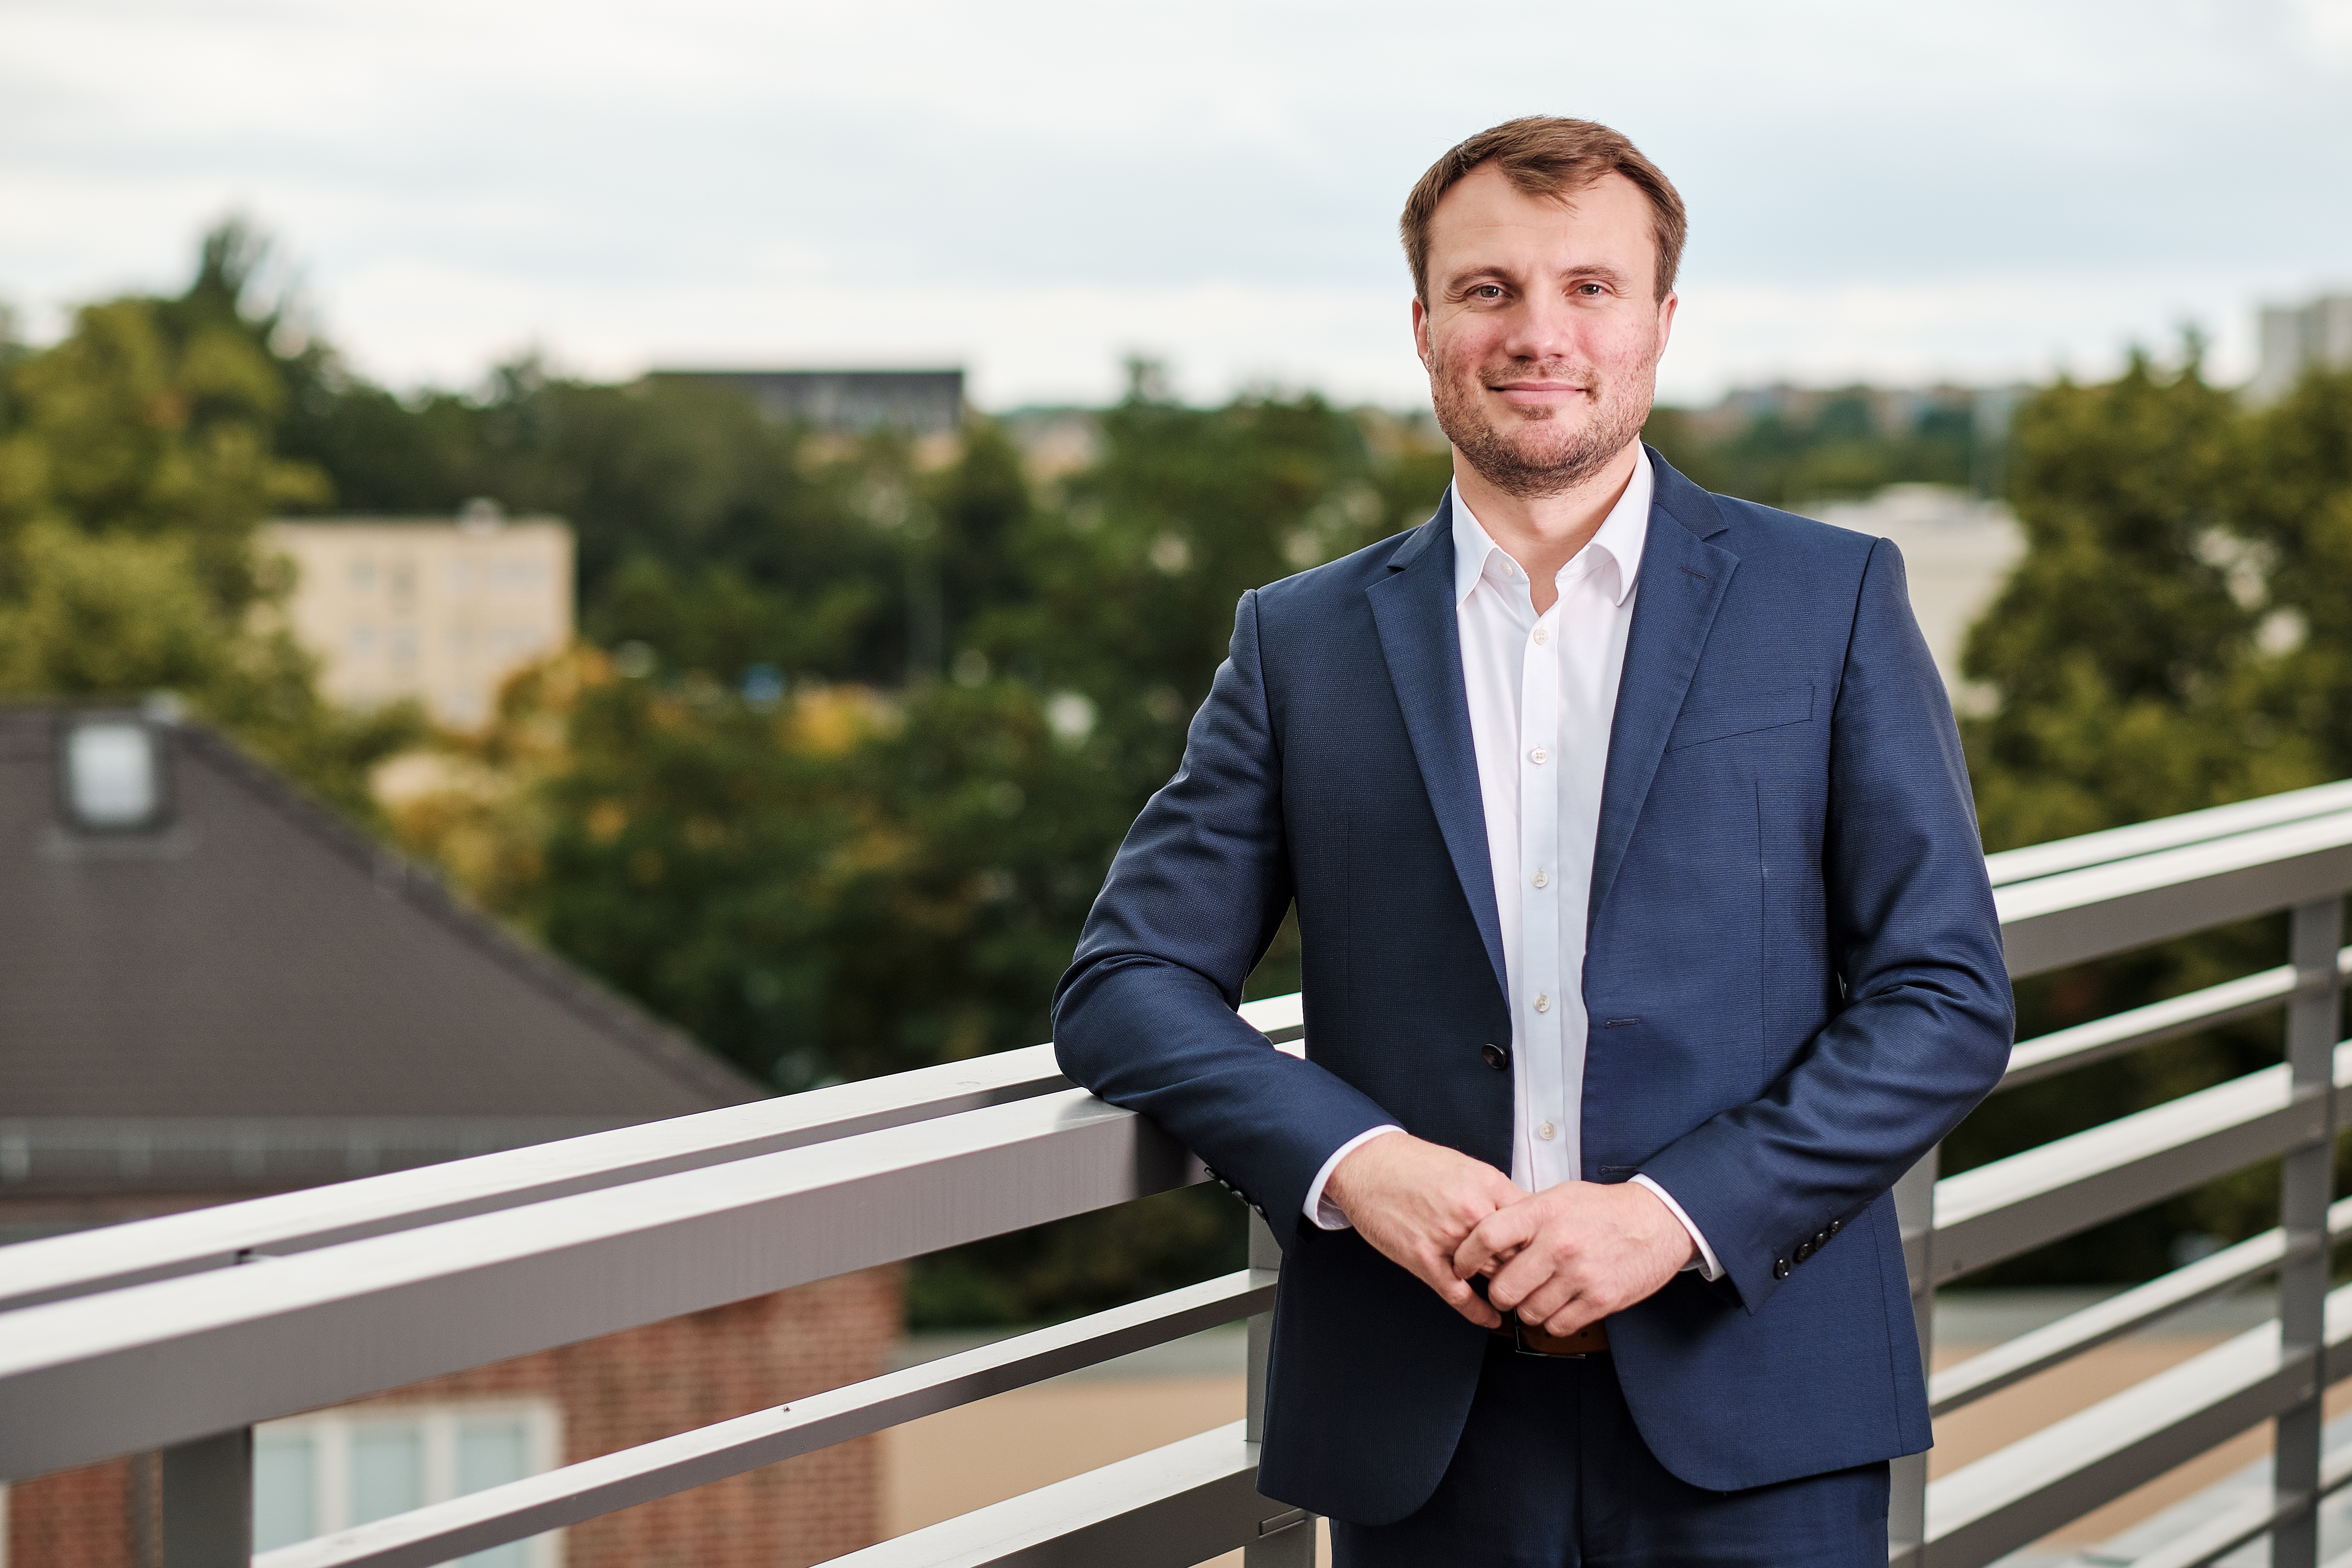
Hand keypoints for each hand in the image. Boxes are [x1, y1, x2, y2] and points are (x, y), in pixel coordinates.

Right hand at [1324, 1131, 1524, 1328]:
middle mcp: (1471, 1212)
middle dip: (1525, 1266)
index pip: (1532, 1223)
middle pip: (1516, 1252)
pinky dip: (1478, 1311)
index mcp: (1487, 1186)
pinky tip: (1490, 1318)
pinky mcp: (1422, 1258)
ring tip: (1516, 1296)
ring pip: (1492, 1274)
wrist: (1369, 1163)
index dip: (1543, 1241)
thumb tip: (1525, 1216)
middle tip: (1535, 1278)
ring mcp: (1447, 1238)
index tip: (1547, 1253)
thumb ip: (1497, 1193)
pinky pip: (1459, 1294)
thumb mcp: (1467, 1167)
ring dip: (1505, 1286)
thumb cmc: (1415, 1164)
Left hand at [1452, 1180, 1692, 1336]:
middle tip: (1507, 1289)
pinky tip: (1561, 1303)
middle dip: (1500, 1294)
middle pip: (1503, 1288)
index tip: (1462, 1266)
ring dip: (1529, 1309)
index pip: (1486, 1237)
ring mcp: (1580, 1274)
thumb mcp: (1558, 1196)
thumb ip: (1522, 1215)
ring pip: (1529, 1312)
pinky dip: (1554, 1320)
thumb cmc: (1603, 1209)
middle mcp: (1558, 1244)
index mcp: (1542, 1213)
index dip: (1467, 1257)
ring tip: (1540, 1293)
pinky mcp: (1600, 1299)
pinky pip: (1558, 1325)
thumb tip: (1485, 1235)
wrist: (1657, 1222)